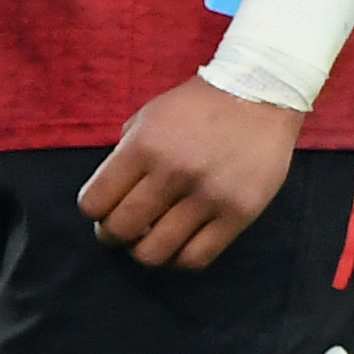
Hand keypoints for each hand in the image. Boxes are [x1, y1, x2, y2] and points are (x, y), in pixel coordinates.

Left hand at [80, 77, 301, 269]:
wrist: (259, 94)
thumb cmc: (196, 107)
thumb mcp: (147, 118)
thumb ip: (124, 155)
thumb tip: (109, 196)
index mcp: (143, 147)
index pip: (94, 203)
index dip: (94, 212)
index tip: (102, 211)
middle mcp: (173, 173)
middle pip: (122, 230)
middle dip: (113, 235)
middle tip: (122, 230)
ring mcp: (209, 196)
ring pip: (156, 252)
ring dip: (144, 251)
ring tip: (149, 239)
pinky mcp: (240, 213)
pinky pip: (197, 257)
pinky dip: (179, 259)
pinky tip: (177, 245)